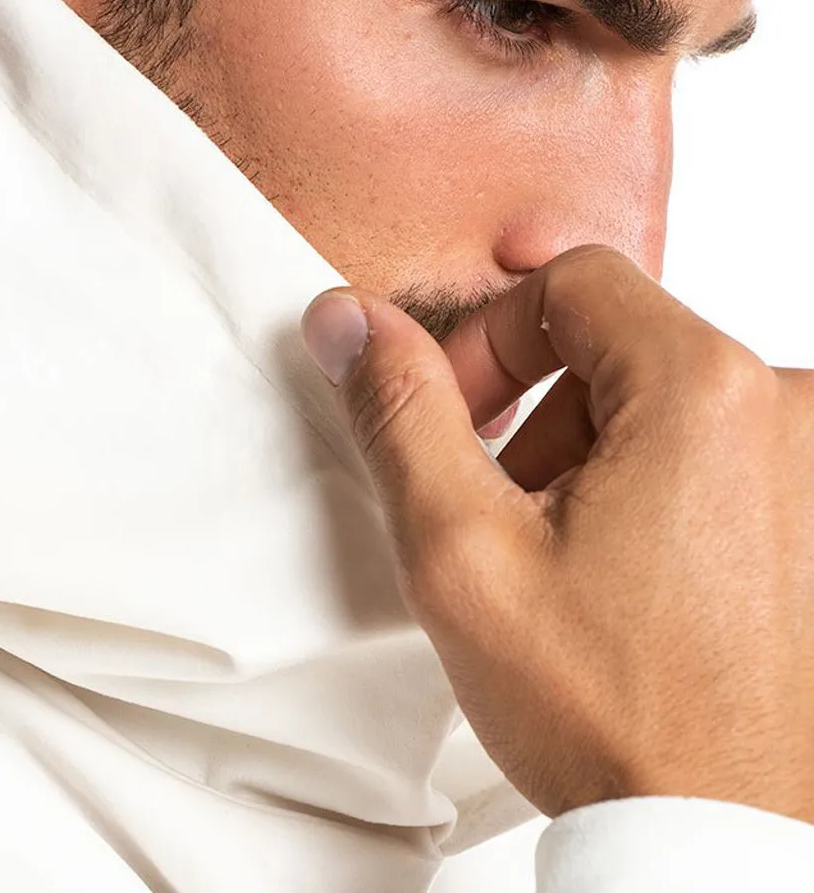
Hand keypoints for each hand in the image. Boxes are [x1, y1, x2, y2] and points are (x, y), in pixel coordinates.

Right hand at [301, 245, 813, 822]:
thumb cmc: (611, 713)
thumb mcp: (461, 551)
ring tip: (559, 551)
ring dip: (588, 450)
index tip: (460, 420)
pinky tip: (621, 567)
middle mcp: (786, 409)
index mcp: (703, 391)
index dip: (491, 340)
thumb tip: (350, 322)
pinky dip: (646, 478)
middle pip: (616, 338)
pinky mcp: (813, 508)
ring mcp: (812, 463)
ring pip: (659, 395)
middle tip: (497, 504)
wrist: (722, 838)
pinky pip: (710, 444)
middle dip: (534, 407)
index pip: (571, 281)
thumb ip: (401, 415)